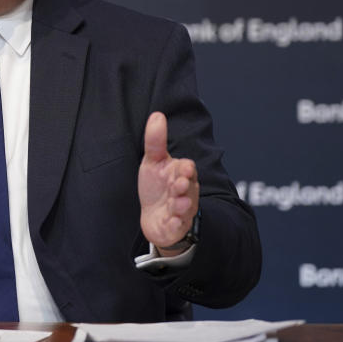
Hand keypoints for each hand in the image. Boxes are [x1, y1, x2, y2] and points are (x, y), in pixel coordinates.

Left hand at [138, 112, 198, 255]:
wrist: (154, 217)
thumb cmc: (156, 187)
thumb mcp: (153, 162)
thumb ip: (156, 141)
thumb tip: (157, 114)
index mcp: (182, 175)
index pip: (188, 169)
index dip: (186, 169)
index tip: (183, 168)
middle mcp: (185, 192)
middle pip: (189, 188)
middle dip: (184, 186)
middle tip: (178, 184)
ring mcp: (182, 211)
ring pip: (186, 208)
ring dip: (182, 205)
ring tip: (175, 203)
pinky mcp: (175, 227)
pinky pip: (178, 226)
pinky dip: (176, 224)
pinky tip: (172, 221)